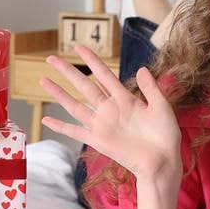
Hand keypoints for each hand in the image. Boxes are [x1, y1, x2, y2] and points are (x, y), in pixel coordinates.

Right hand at [40, 45, 181, 193]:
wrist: (163, 161)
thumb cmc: (166, 135)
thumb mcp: (162, 106)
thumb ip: (151, 88)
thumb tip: (141, 68)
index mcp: (125, 98)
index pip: (104, 74)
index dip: (91, 60)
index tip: (78, 47)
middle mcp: (110, 109)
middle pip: (84, 85)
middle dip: (68, 71)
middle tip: (51, 58)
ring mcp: (102, 124)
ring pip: (75, 105)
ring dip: (59, 93)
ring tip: (43, 80)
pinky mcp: (98, 140)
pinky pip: (75, 131)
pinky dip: (60, 127)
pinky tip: (46, 121)